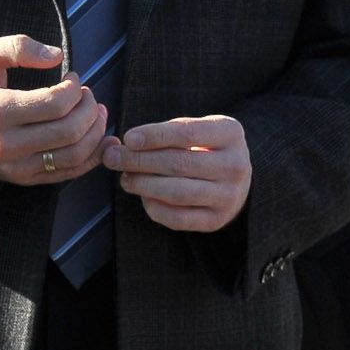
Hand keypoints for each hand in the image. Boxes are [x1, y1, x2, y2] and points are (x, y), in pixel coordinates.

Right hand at [0, 35, 107, 186]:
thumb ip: (18, 47)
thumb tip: (56, 56)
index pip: (55, 104)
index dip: (74, 89)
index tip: (73, 79)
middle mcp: (5, 143)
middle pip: (69, 130)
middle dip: (90, 109)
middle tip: (88, 95)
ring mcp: (15, 166)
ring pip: (73, 154)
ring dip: (95, 132)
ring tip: (96, 114)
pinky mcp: (22, 179)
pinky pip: (68, 172)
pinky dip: (92, 157)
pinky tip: (101, 140)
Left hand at [106, 116, 250, 232]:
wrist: (234, 179)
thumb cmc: (202, 147)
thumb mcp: (193, 130)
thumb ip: (163, 134)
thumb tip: (124, 144)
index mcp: (231, 134)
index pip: (188, 133)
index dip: (154, 136)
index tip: (128, 138)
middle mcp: (236, 165)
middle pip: (179, 164)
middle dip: (139, 161)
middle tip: (113, 158)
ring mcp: (229, 196)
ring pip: (177, 192)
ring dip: (143, 185)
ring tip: (125, 177)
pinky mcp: (217, 220)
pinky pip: (178, 218)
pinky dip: (154, 207)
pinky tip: (143, 196)